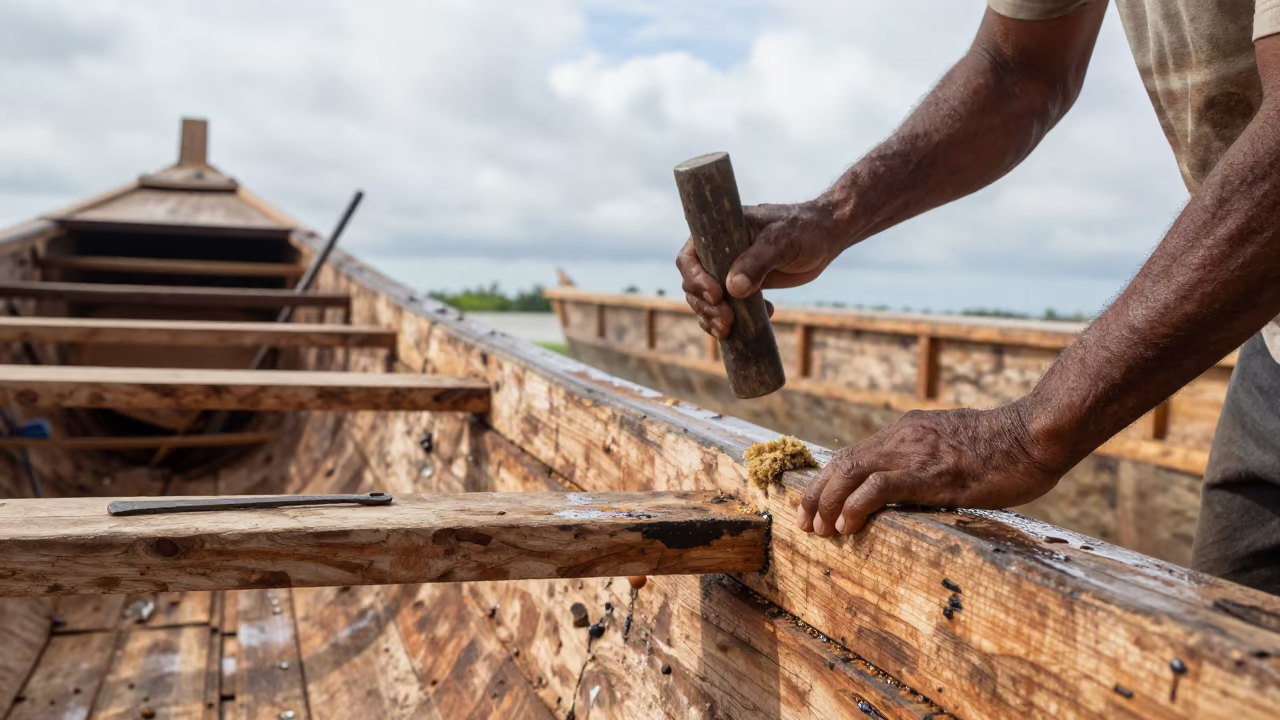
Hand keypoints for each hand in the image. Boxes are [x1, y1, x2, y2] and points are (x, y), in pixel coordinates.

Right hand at [677, 200, 847, 337]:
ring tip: (730, 330)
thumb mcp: (782, 241)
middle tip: (727, 321)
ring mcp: (728, 271)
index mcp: (717, 233)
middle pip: (694, 285)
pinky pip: (724, 309)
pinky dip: (729, 322)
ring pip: (705, 301)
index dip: (696, 279)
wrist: (824, 237)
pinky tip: (750, 326)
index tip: (717, 296)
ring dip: (713, 318)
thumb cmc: (803, 230)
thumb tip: (732, 288)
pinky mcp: (742, 288)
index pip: (690, 258)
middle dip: (705, 307)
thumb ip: (758, 262)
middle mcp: (717, 253)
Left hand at [796, 404, 1065, 536]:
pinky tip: (846, 524)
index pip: (855, 454)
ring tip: (818, 529)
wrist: (1036, 434)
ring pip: (853, 472)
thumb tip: (915, 485)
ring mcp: (916, 453)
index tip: (815, 505)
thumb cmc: (1008, 448)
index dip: (830, 481)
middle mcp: (905, 437)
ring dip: (829, 503)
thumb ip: (931, 459)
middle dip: (818, 494)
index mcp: (909, 430)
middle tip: (804, 522)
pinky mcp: (931, 473)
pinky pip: (880, 487)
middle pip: (844, 462)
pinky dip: (856, 505)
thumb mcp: (957, 447)